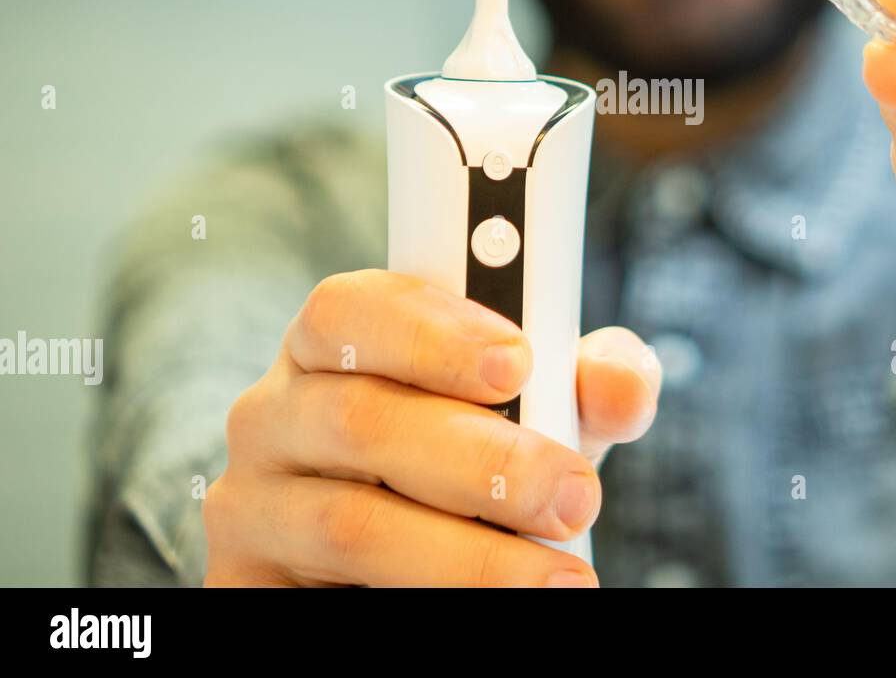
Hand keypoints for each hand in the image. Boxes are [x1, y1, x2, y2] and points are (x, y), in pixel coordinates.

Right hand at [203, 269, 659, 585]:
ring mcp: (251, 506)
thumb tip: (622, 384)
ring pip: (350, 524)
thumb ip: (582, 382)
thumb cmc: (474, 462)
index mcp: (332, 346)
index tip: (521, 362)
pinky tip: (490, 612)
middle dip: (483, 460)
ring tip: (556, 577)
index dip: (434, 331)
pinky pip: (325, 600)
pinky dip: (418, 602)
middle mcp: (275, 416)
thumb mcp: (533, 412)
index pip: (350, 309)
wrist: (408, 565)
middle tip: (571, 494)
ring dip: (466, 557)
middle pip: (360, 419)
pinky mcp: (248, 589)